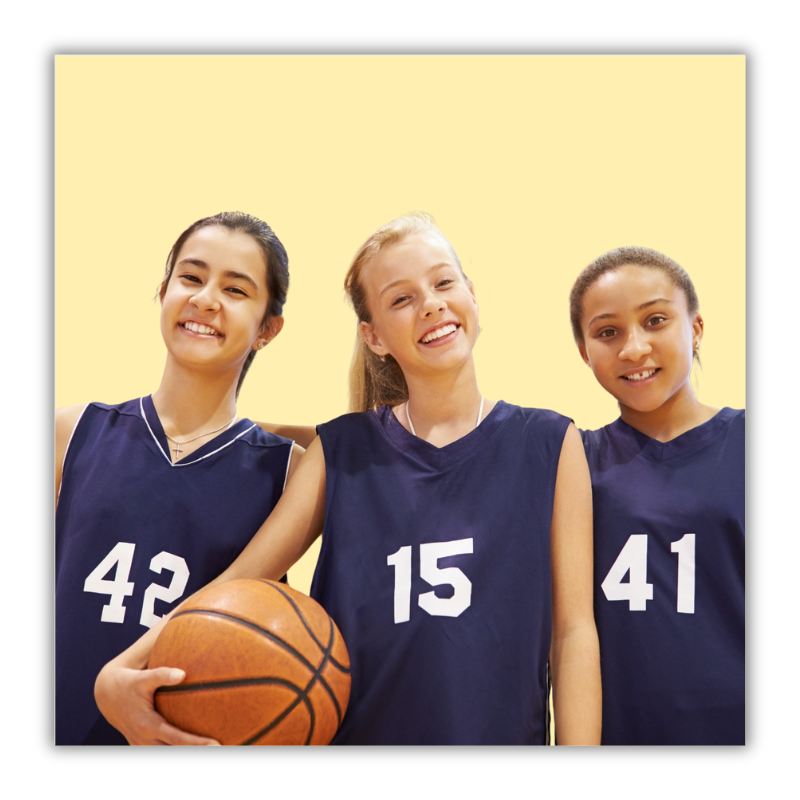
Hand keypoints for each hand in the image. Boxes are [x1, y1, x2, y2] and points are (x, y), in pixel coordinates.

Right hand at [95, 662, 220, 745]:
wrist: (107, 693)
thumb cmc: (129, 683)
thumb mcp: (143, 678)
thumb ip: (162, 674)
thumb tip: (182, 673)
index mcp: (148, 725)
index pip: (176, 739)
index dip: (196, 743)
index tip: (216, 743)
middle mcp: (145, 739)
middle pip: (175, 752)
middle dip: (196, 752)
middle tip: (221, 748)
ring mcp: (143, 744)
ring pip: (167, 754)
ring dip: (186, 754)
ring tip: (212, 750)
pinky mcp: (141, 744)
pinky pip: (160, 752)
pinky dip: (174, 752)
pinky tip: (192, 749)